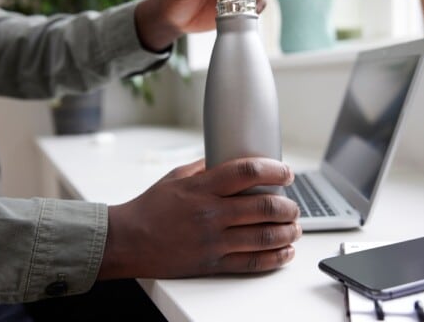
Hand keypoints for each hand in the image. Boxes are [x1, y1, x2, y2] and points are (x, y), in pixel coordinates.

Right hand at [98, 158, 300, 278]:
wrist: (128, 240)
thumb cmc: (151, 207)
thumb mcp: (176, 177)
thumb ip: (205, 168)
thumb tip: (230, 159)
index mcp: (202, 187)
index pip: (247, 172)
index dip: (274, 170)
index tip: (287, 173)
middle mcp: (211, 213)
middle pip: (264, 206)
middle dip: (288, 206)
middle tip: (293, 205)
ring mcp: (213, 241)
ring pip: (264, 236)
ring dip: (288, 231)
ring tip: (295, 227)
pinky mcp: (212, 263)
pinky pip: (252, 262)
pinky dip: (276, 257)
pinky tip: (286, 251)